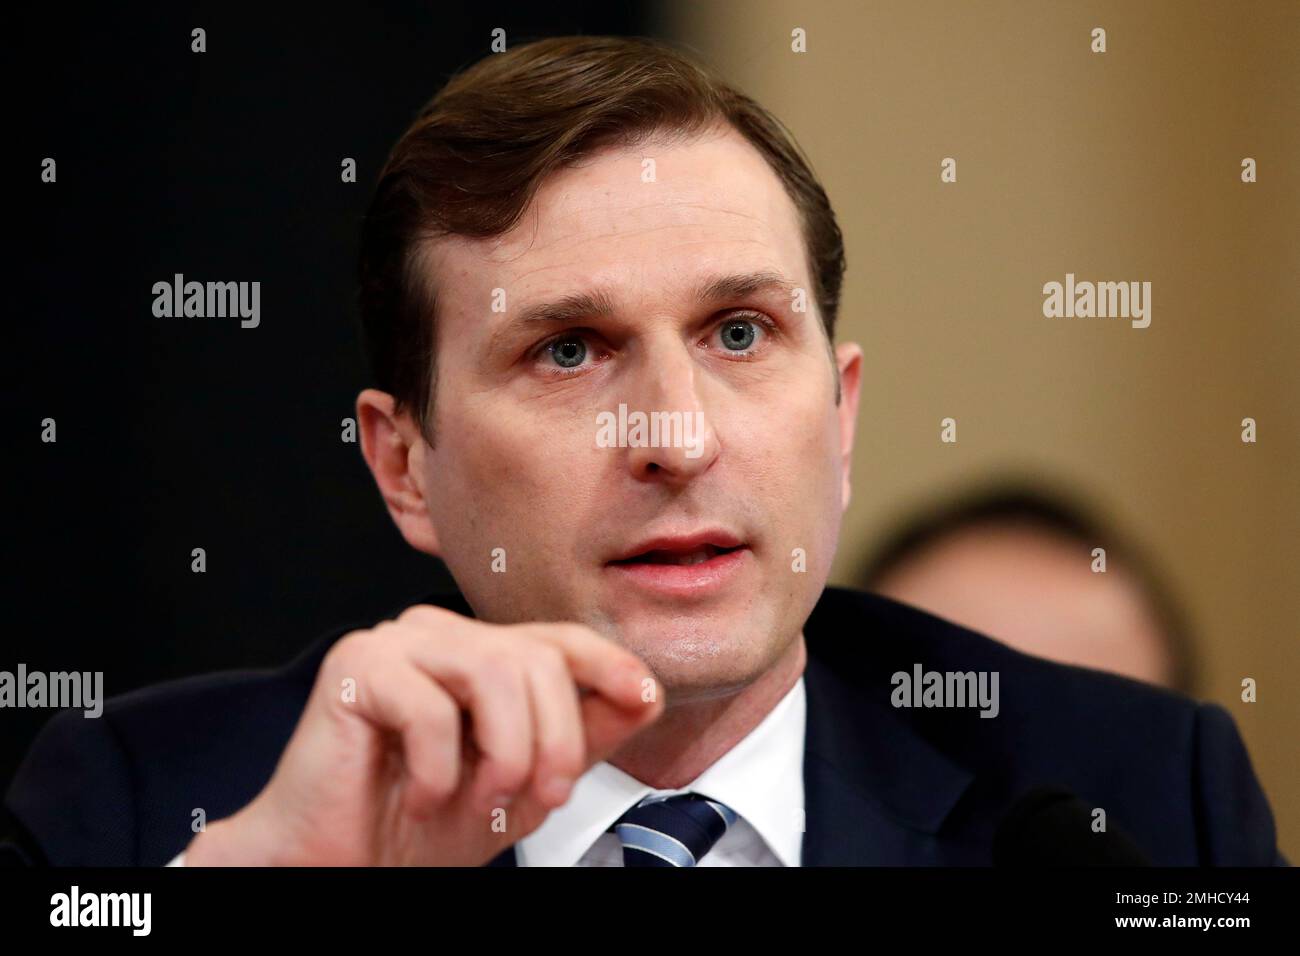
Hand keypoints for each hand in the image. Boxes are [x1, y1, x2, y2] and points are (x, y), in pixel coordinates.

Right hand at [184, 604, 661, 864]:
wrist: (344, 865)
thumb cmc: (421, 823)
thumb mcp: (526, 782)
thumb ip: (581, 735)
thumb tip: (644, 694)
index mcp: (482, 655)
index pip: (559, 639)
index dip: (610, 664)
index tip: (643, 697)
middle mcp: (442, 637)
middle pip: (535, 656)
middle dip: (554, 737)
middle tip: (544, 795)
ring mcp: (398, 643)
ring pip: (493, 668)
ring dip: (506, 751)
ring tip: (485, 799)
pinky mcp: (356, 665)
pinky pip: (429, 705)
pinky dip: (439, 768)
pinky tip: (424, 795)